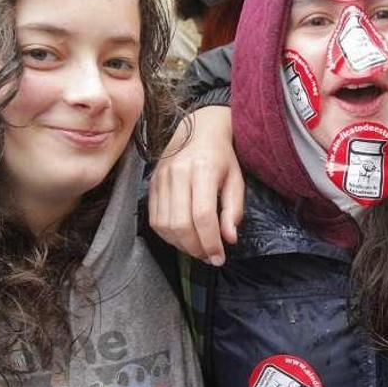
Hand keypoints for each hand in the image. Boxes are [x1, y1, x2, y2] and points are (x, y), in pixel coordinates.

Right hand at [149, 106, 242, 265]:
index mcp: (203, 169)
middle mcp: (178, 173)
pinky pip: (154, 218)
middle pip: (181, 223)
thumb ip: (234, 210)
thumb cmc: (222, 156)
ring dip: (181, 244)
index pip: (203, 215)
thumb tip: (229, 239)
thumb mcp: (236, 179)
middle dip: (196, 247)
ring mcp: (161, 178)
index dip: (210, 242)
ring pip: (164, 224)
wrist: (198, 129)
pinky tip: (183, 238)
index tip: (219, 257)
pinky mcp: (151, 184)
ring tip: (197, 249)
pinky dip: (167, 235)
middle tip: (209, 256)